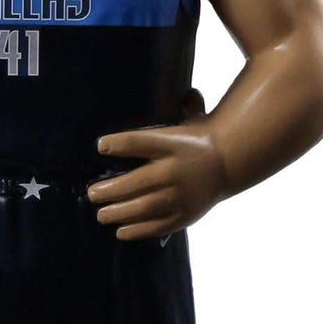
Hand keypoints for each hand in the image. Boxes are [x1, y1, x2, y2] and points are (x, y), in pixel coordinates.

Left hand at [89, 92, 226, 241]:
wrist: (231, 163)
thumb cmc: (200, 140)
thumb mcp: (192, 120)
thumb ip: (185, 107)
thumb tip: (189, 92)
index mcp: (173, 144)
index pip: (141, 142)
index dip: (118, 144)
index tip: (100, 146)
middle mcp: (176, 170)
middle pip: (138, 181)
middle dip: (111, 189)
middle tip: (91, 194)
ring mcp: (182, 194)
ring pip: (145, 207)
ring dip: (119, 212)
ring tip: (101, 215)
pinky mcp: (186, 214)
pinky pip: (158, 225)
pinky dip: (138, 230)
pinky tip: (120, 231)